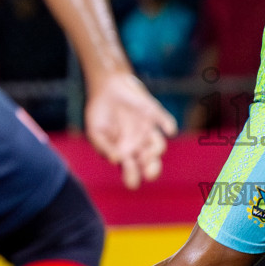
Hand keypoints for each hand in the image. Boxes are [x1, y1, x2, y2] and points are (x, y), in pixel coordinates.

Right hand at [84, 73, 177, 189]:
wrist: (106, 87)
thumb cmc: (99, 114)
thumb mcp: (96, 132)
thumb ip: (104, 146)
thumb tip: (115, 160)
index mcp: (124, 154)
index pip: (133, 172)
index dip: (133, 177)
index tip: (131, 178)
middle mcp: (139, 145)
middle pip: (152, 164)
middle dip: (152, 170)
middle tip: (148, 171)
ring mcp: (148, 130)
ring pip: (159, 146)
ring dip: (155, 151)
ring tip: (147, 153)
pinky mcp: (154, 114)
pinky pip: (166, 122)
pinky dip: (168, 126)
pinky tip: (168, 130)